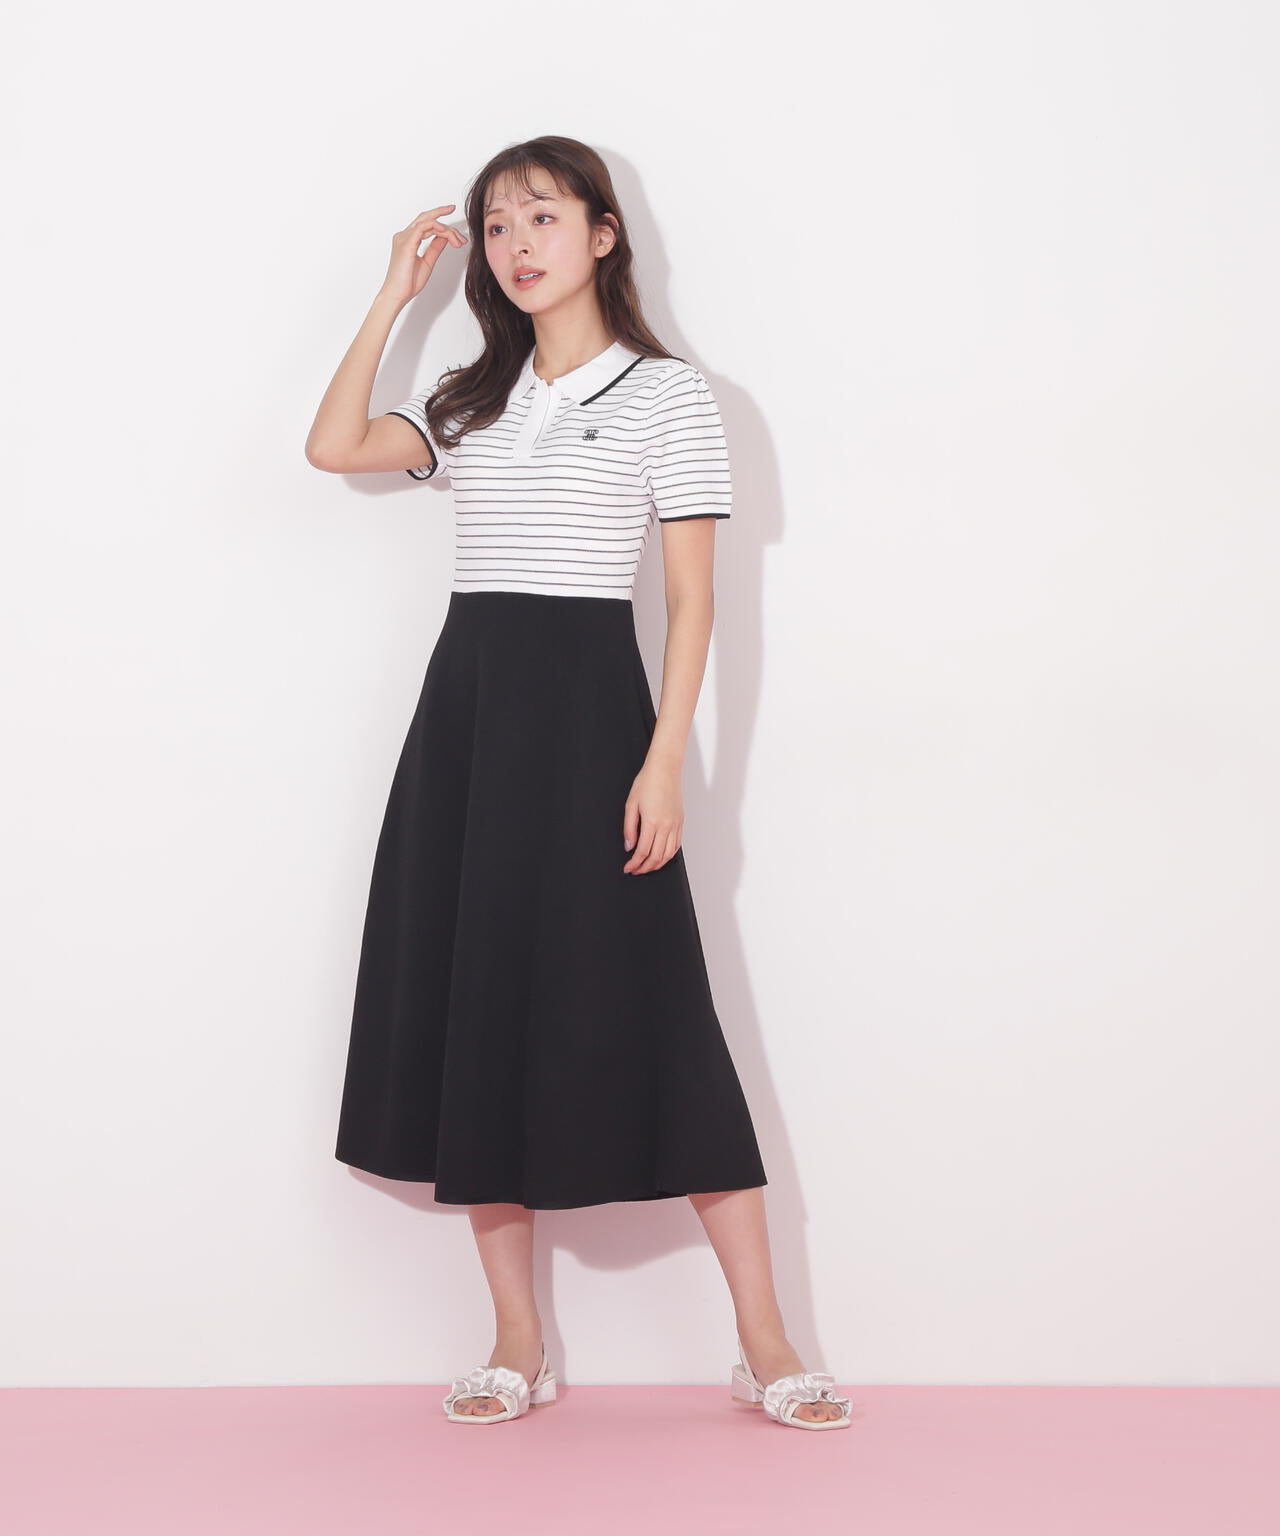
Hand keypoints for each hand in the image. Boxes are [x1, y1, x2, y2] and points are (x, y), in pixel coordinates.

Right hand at [379, 205, 467, 307]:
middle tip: (455, 213)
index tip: (458, 236)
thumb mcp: (428, 262)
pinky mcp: (406, 243)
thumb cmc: (408, 282)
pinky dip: (437, 228)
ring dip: (446, 228)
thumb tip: (445, 237)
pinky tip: (447, 234)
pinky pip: (423, 227)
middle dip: (443, 215)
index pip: (427, 225)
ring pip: (427, 222)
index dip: (444, 227)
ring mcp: (403, 238)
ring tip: (458, 240)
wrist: (397, 294)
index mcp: (408, 240)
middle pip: (426, 218)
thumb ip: (435, 248)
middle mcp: (404, 235)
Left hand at [622, 759, 683, 873]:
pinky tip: (661, 857)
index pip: (643, 851)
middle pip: (656, 857)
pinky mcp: (680, 822)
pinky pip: (676, 845)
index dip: (634, 863)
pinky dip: (668, 855)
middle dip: (645, 868)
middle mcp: (666, 826)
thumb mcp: (631, 804)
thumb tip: (629, 846)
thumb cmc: (647, 782)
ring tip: (647, 867)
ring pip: (668, 854)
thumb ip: (629, 828)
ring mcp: (675, 825)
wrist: (665, 769)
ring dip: (657, 864)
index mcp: (652, 822)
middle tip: (635, 870)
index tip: (628, 868)